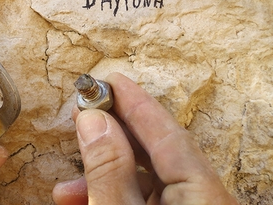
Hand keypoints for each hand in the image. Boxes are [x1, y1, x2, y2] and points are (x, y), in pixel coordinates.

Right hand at [53, 72, 238, 204]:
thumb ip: (109, 169)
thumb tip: (93, 119)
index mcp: (202, 194)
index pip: (168, 134)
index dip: (137, 103)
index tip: (111, 80)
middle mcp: (203, 199)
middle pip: (158, 152)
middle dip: (115, 133)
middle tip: (85, 112)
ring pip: (147, 179)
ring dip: (106, 173)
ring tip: (68, 180)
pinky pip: (145, 200)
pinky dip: (113, 194)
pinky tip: (79, 198)